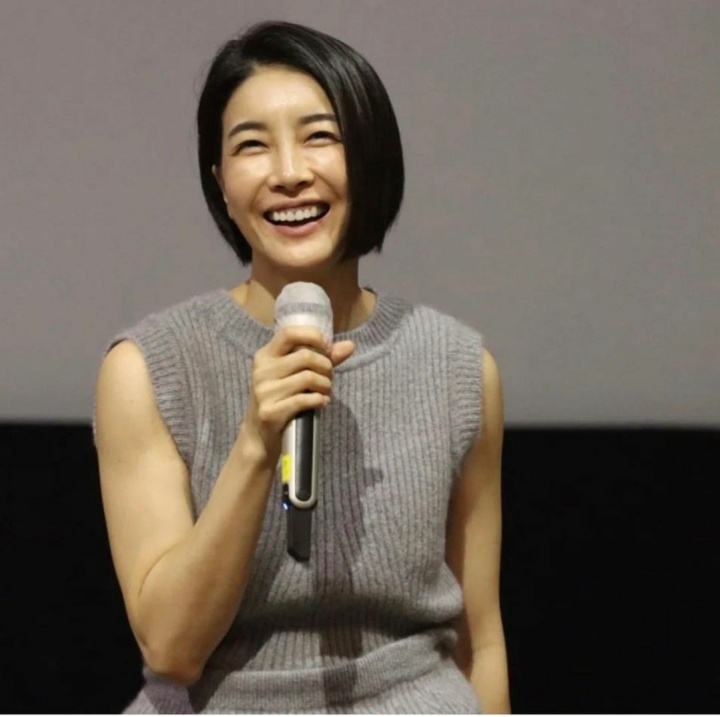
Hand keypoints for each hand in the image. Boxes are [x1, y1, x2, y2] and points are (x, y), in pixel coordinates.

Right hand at [240, 326, 354, 465]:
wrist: (259, 436)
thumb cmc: (281, 399)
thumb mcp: (294, 375)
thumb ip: (321, 358)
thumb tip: (350, 345)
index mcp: (265, 356)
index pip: (289, 333)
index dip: (313, 336)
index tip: (327, 348)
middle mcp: (262, 370)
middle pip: (305, 356)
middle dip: (326, 367)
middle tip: (329, 378)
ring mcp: (264, 392)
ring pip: (308, 378)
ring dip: (325, 385)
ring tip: (326, 392)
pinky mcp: (270, 412)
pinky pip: (304, 400)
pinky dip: (319, 400)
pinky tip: (322, 403)